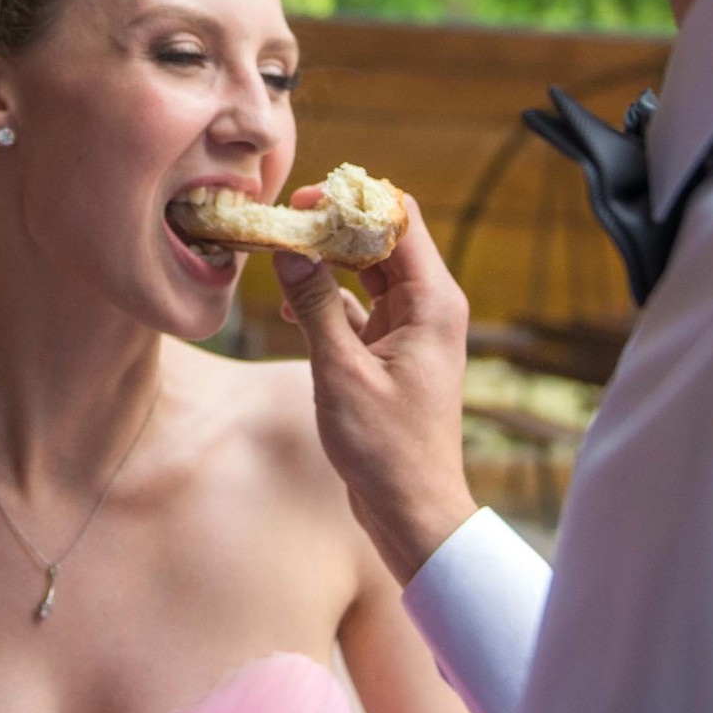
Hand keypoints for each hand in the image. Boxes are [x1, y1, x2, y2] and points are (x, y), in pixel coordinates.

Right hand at [276, 191, 477, 583]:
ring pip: (366, 271)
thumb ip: (315, 306)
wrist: (413, 510)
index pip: (399, 219)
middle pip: (381, 239)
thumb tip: (289, 251)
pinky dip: (327, 299)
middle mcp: (429, 307)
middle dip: (332, 227)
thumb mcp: (341, 372)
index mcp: (434, 302)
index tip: (303, 204)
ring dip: (325, 262)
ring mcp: (412, 328)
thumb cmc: (387, 449)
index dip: (352, 201)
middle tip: (282, 225)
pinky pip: (358, 306)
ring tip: (279, 259)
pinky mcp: (392, 351)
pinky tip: (290, 307)